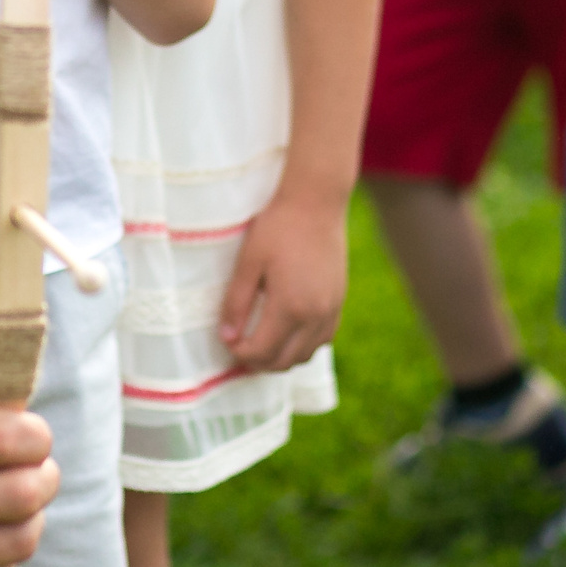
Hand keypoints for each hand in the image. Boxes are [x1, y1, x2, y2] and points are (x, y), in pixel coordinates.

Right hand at [0, 364, 58, 566]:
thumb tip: (4, 332)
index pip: (8, 439)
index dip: (37, 435)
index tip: (31, 435)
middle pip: (23, 493)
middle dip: (43, 478)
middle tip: (33, 471)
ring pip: (19, 541)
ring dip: (29, 519)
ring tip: (11, 504)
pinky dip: (3, 557)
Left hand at [216, 191, 347, 372]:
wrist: (316, 204)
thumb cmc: (277, 228)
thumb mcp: (248, 263)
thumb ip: (236, 303)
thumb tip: (227, 336)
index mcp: (290, 307)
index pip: (262, 351)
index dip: (240, 353)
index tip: (226, 342)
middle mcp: (315, 316)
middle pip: (285, 360)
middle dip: (259, 362)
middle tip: (239, 349)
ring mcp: (331, 310)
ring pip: (306, 354)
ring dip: (282, 358)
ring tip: (260, 346)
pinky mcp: (339, 302)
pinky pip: (322, 339)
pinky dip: (303, 346)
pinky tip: (286, 333)